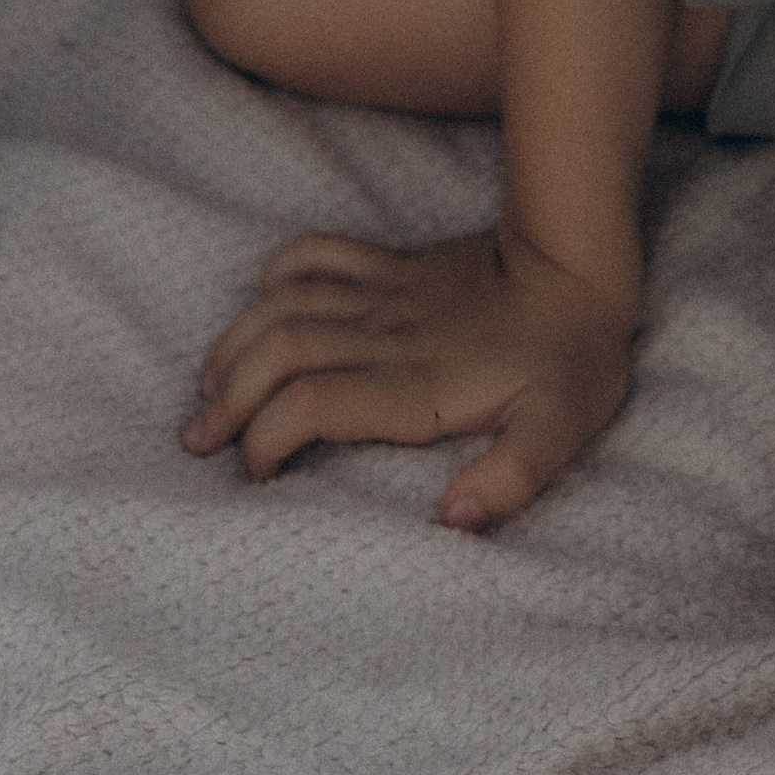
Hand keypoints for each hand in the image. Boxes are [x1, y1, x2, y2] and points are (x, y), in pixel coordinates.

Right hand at [179, 220, 635, 529]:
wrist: (578, 263)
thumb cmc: (572, 358)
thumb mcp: (561, 432)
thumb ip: (510, 480)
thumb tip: (453, 521)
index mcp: (416, 384)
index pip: (311, 404)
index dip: (266, 437)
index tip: (253, 475)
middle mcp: (385, 334)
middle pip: (278, 353)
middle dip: (227, 397)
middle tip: (196, 438)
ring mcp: (384, 292)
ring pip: (283, 303)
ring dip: (235, 341)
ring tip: (205, 384)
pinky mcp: (390, 264)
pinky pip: (316, 253)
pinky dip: (275, 273)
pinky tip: (258, 303)